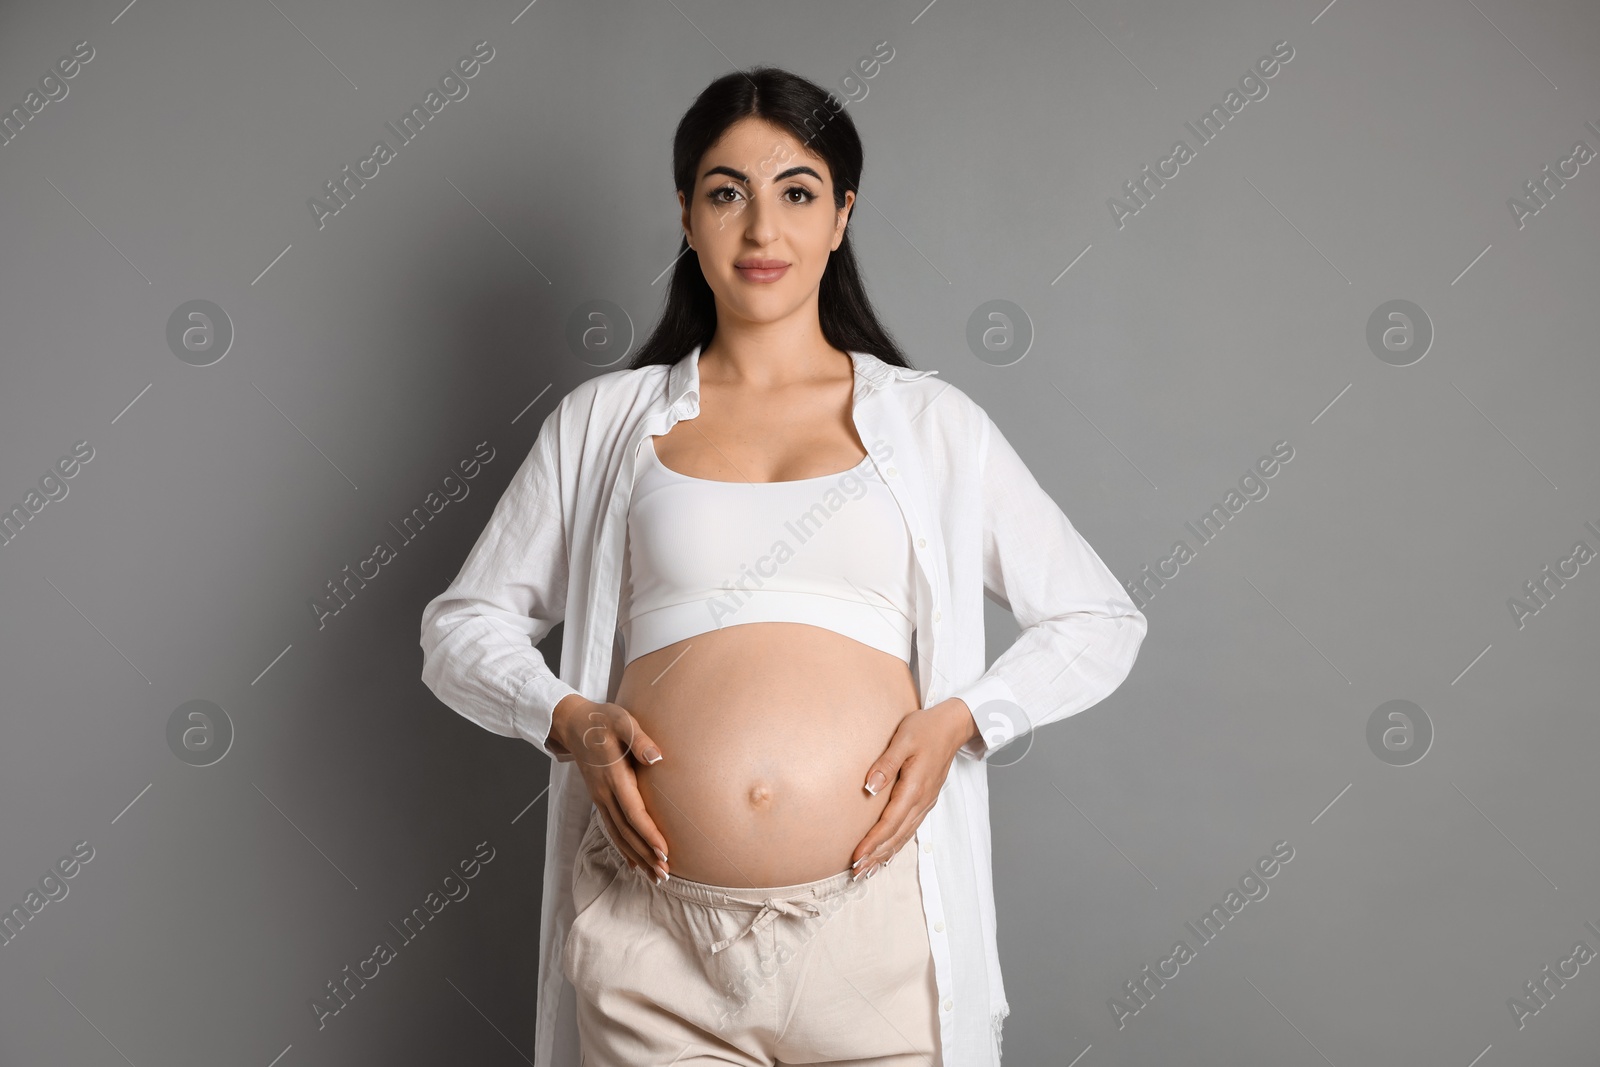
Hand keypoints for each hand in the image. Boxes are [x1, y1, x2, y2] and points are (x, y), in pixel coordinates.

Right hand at [550, 694, 670, 883]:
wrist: (572, 723)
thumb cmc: (602, 720)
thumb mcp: (623, 721)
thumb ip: (639, 739)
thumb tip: (657, 757)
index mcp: (614, 777)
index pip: (634, 813)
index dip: (649, 835)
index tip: (664, 853)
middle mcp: (604, 793)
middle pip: (627, 832)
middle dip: (646, 855)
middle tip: (665, 876)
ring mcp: (600, 798)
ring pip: (619, 835)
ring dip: (636, 857)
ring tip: (654, 877)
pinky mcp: (599, 798)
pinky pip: (611, 828)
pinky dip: (623, 848)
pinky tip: (633, 863)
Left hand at [849, 698, 979, 878]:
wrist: (954, 725)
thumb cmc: (926, 728)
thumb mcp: (903, 740)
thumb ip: (886, 765)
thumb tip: (869, 787)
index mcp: (915, 787)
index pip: (890, 822)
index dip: (873, 842)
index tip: (856, 856)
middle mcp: (922, 800)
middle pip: (897, 835)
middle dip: (876, 856)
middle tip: (856, 873)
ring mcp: (926, 802)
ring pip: (904, 835)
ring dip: (886, 854)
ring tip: (867, 869)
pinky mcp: (926, 800)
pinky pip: (911, 828)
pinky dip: (897, 843)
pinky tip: (888, 851)